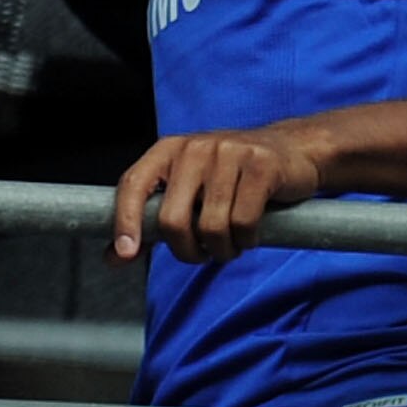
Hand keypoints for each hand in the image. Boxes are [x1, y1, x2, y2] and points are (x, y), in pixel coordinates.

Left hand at [111, 123, 325, 263]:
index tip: (125, 254)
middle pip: (173, 219)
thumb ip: (152, 221)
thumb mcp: (189, 189)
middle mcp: (193, 148)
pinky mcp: (261, 166)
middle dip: (186, 250)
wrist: (293, 151)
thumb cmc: (231, 177)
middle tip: (201, 255)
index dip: (124, 222)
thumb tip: (113, 258)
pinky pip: (244, 222)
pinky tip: (248, 236)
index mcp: (167, 150)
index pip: (133, 185)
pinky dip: (246, 240)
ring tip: (228, 245)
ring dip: (221, 250)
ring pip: (211, 226)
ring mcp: (228, 154)